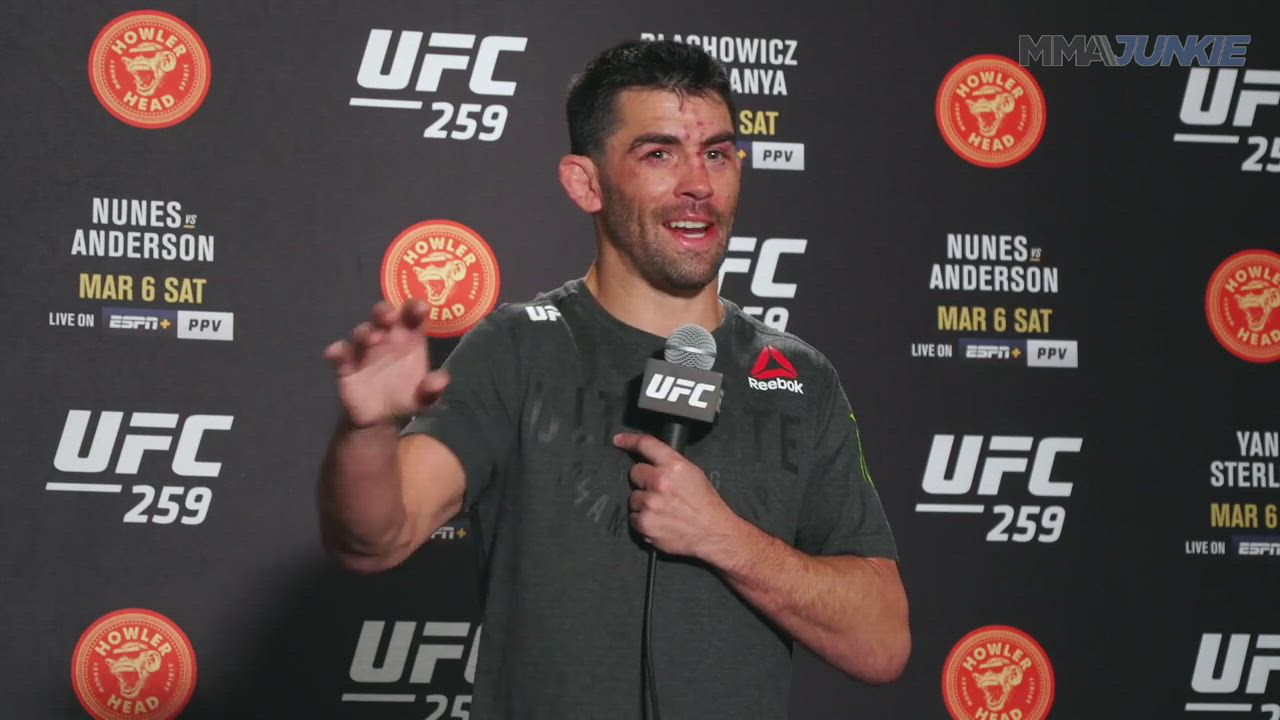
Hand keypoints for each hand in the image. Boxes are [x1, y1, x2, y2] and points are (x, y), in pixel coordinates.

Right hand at [324, 301, 449, 427]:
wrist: (380, 420)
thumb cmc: (405, 398)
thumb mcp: (424, 399)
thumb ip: (432, 389)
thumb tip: (442, 380)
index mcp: (409, 339)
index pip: (412, 317)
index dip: (415, 308)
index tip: (420, 307)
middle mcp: (386, 339)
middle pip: (383, 316)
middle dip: (385, 311)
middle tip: (390, 316)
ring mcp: (365, 350)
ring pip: (362, 333)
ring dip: (365, 332)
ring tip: (373, 339)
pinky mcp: (346, 366)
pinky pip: (340, 355)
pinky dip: (337, 351)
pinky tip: (336, 354)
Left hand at [614, 432, 741, 558]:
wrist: (713, 533)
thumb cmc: (705, 505)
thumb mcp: (693, 473)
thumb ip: (670, 463)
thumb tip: (651, 458)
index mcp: (674, 466)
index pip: (645, 445)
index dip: (629, 440)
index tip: (619, 440)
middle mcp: (660, 482)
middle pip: (635, 472)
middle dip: (644, 480)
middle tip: (659, 491)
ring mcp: (650, 503)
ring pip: (633, 497)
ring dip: (643, 502)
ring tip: (662, 509)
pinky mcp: (645, 523)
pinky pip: (633, 517)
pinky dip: (642, 520)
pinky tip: (659, 520)